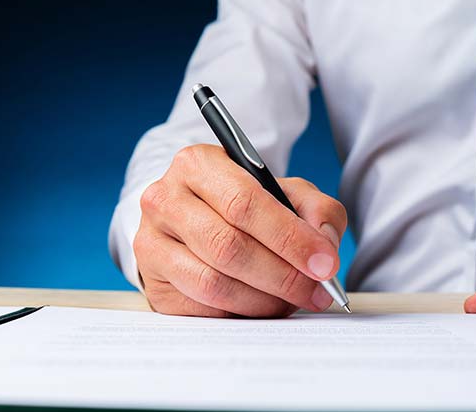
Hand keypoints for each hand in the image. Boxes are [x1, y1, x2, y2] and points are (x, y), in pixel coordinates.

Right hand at [133, 144, 345, 317]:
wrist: (196, 217)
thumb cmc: (243, 203)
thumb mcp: (285, 191)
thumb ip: (316, 210)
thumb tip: (324, 247)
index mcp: (197, 164)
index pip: (245, 203)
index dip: (289, 238)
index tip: (324, 263)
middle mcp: (165, 200)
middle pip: (228, 246)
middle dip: (282, 275)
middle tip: (316, 291)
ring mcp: (151, 243)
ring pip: (213, 283)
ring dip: (263, 300)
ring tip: (291, 299)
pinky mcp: (152, 282)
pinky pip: (200, 308)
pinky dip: (239, 312)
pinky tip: (260, 305)